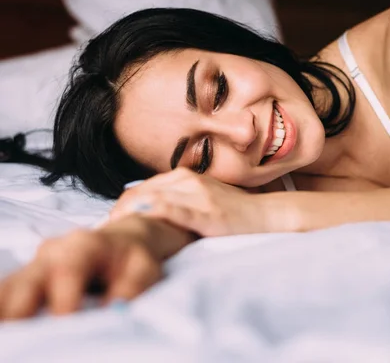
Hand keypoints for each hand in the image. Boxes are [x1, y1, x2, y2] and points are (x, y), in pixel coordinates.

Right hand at [0, 228, 161, 319]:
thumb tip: (114, 313)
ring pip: (11, 288)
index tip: (65, 322)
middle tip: (24, 335)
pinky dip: (8, 311)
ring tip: (15, 336)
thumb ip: (130, 289)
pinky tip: (13, 330)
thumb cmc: (134, 257)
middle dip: (20, 309)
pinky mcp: (29, 277)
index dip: (63, 299)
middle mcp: (54, 252)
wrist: (124, 239)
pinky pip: (9, 294)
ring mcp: (37, 264)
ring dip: (10, 313)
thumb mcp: (144, 269)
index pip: (68, 270)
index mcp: (84, 246)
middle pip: (26, 280)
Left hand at [110, 168, 275, 236]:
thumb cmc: (234, 211)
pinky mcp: (208, 213)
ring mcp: (199, 196)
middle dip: (120, 209)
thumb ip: (180, 198)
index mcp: (185, 177)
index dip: (123, 203)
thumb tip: (151, 208)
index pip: (143, 187)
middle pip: (143, 191)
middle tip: (106, 228)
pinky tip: (139, 223)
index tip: (111, 220)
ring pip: (154, 198)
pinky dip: (153, 216)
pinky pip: (175, 211)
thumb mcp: (205, 197)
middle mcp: (189, 181)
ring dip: (130, 214)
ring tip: (115, 229)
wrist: (265, 214)